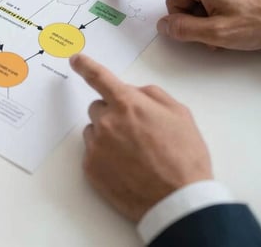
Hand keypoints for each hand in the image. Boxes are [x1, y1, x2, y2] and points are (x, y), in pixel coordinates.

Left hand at [70, 54, 211, 221]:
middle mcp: (106, 122)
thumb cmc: (184, 157)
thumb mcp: (179, 114)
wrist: (178, 200)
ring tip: (134, 155)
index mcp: (128, 104)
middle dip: (112, 114)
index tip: (75, 60)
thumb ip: (151, 95)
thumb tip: (133, 92)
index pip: (99, 77)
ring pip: (94, 131)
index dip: (86, 66)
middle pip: (98, 108)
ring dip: (107, 137)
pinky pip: (92, 154)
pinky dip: (105, 158)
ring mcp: (96, 146)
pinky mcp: (90, 168)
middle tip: (135, 133)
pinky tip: (126, 169)